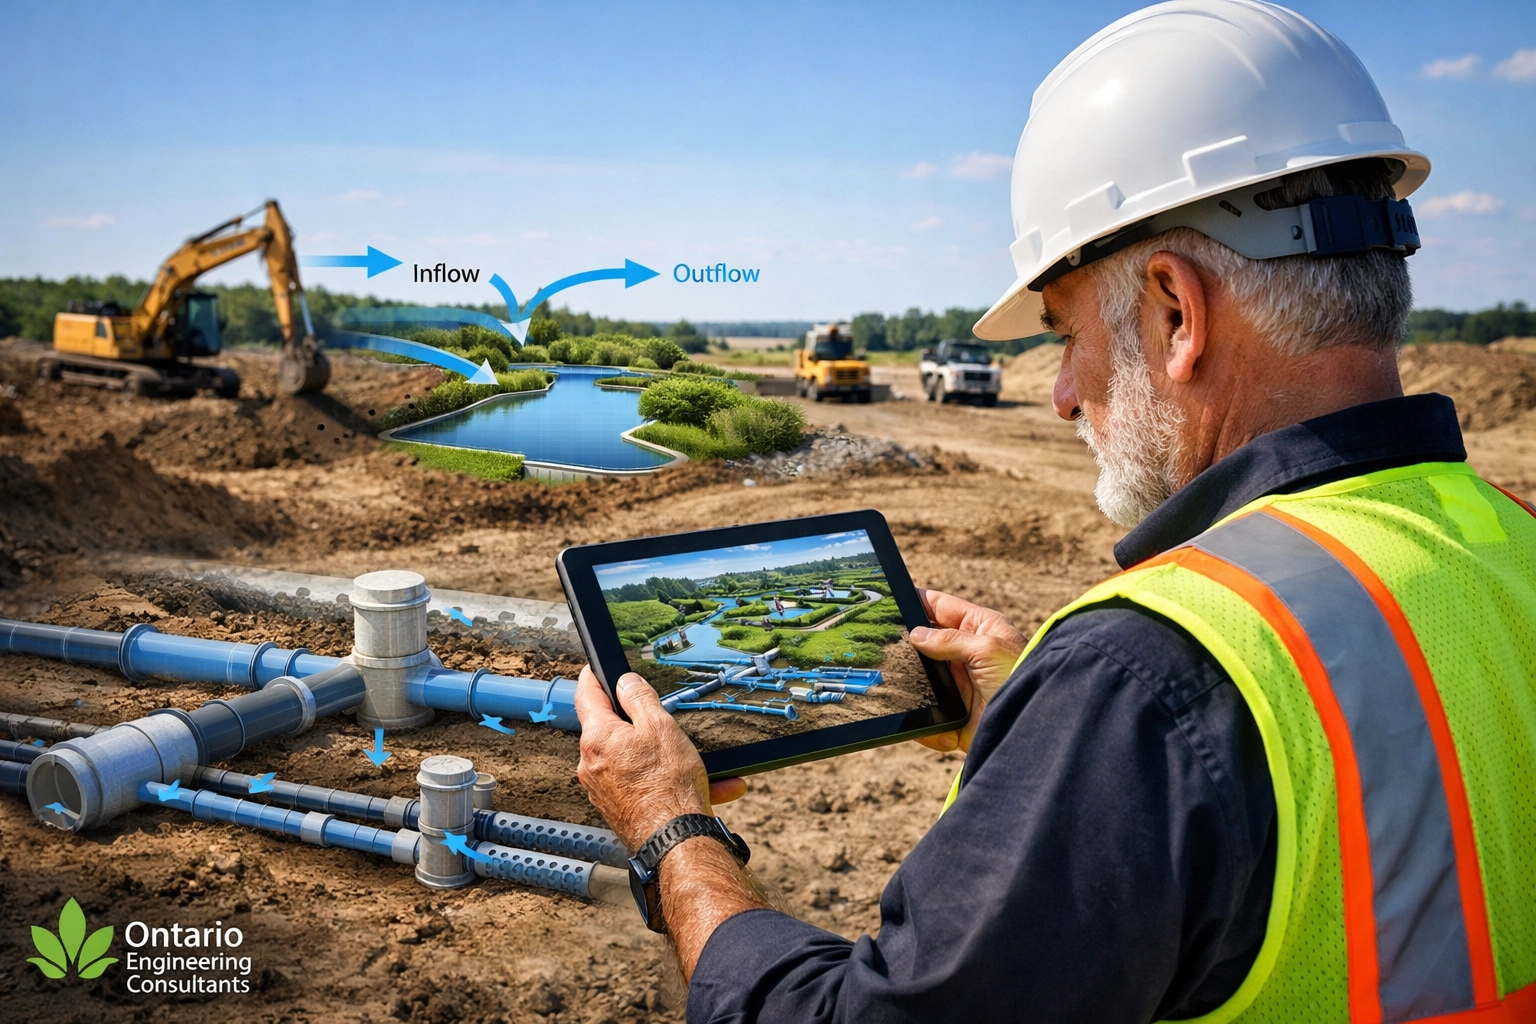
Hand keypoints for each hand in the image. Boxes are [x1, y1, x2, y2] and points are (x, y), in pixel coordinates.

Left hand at [575, 667, 740, 848]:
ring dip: (664, 757)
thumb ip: (639, 699)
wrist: (676, 842)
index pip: (586, 695)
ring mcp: (603, 789)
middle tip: (663, 719)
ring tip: (697, 763)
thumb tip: (625, 683)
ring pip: (633, 759)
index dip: (593, 676)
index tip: (595, 668)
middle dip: (639, 723)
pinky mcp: (618, 808)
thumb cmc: (668, 787)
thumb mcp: (660, 727)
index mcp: (597, 738)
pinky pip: (642, 784)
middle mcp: (591, 764)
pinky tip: (703, 786)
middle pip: (611, 729)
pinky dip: (666, 781)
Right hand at [908, 589, 1026, 752]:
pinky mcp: (957, 717)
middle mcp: (967, 655)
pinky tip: (941, 727)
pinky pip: (930, 718)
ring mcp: (960, 685)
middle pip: (925, 644)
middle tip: (889, 648)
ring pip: (922, 682)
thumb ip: (949, 640)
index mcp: (978, 629)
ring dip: (915, 689)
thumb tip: (915, 635)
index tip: (892, 599)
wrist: (1036, 728)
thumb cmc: (1022, 678)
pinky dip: (929, 725)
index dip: (917, 601)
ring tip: (909, 691)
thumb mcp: (987, 649)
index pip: (940, 607)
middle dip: (909, 649)